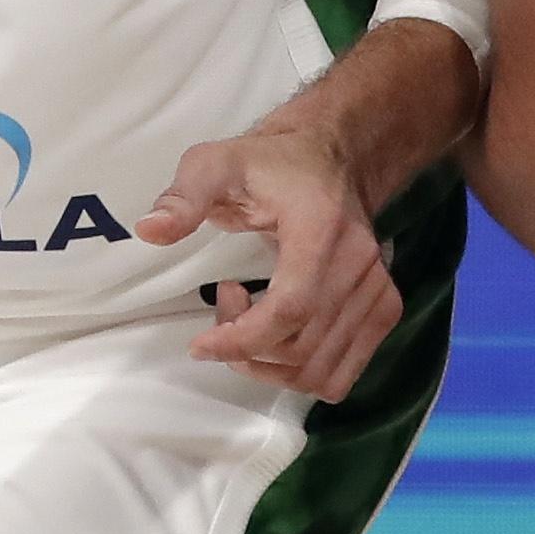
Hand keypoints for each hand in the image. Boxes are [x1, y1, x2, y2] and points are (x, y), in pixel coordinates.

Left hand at [138, 124, 399, 401]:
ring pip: (321, 372)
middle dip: (246, 348)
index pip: (291, 308)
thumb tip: (149, 230)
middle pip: (301, 347)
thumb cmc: (268, 165)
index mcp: (322, 230)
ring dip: (270, 365)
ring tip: (247, 319)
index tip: (200, 345)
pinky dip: (299, 372)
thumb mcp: (214, 165)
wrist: (331, 160)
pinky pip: (340, 374)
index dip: (242, 340)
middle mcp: (361, 266)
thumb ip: (184, 196)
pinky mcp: (385, 309)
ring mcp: (379, 291)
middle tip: (223, 304)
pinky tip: (278, 334)